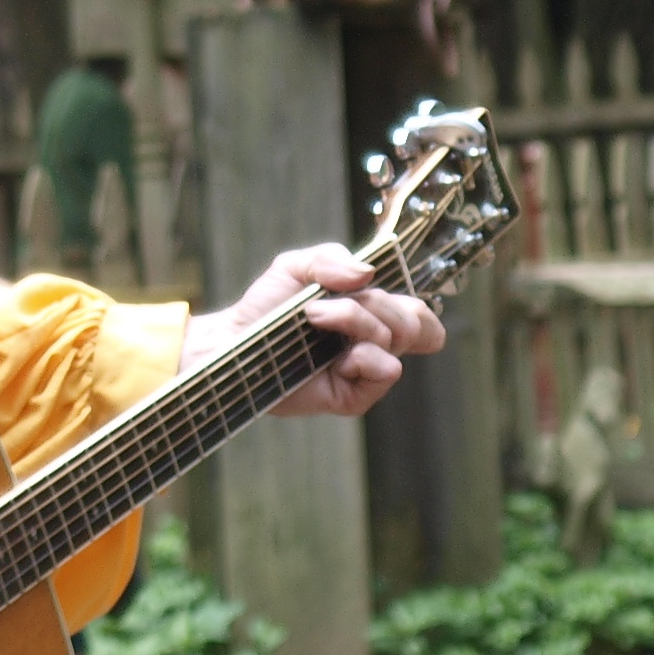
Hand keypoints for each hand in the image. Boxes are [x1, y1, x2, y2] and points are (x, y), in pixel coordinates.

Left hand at [181, 243, 443, 420]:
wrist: (235, 341)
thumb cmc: (266, 306)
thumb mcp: (294, 267)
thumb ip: (330, 259)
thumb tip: (368, 272)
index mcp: (369, 313)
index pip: (419, 315)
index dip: (418, 308)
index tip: (377, 289)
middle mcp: (372, 342)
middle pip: (410, 320)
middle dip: (373, 301)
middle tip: (324, 302)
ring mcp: (364, 369)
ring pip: (395, 339)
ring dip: (355, 319)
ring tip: (313, 317)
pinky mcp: (355, 395)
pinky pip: (387, 370)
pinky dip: (365, 356)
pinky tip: (336, 356)